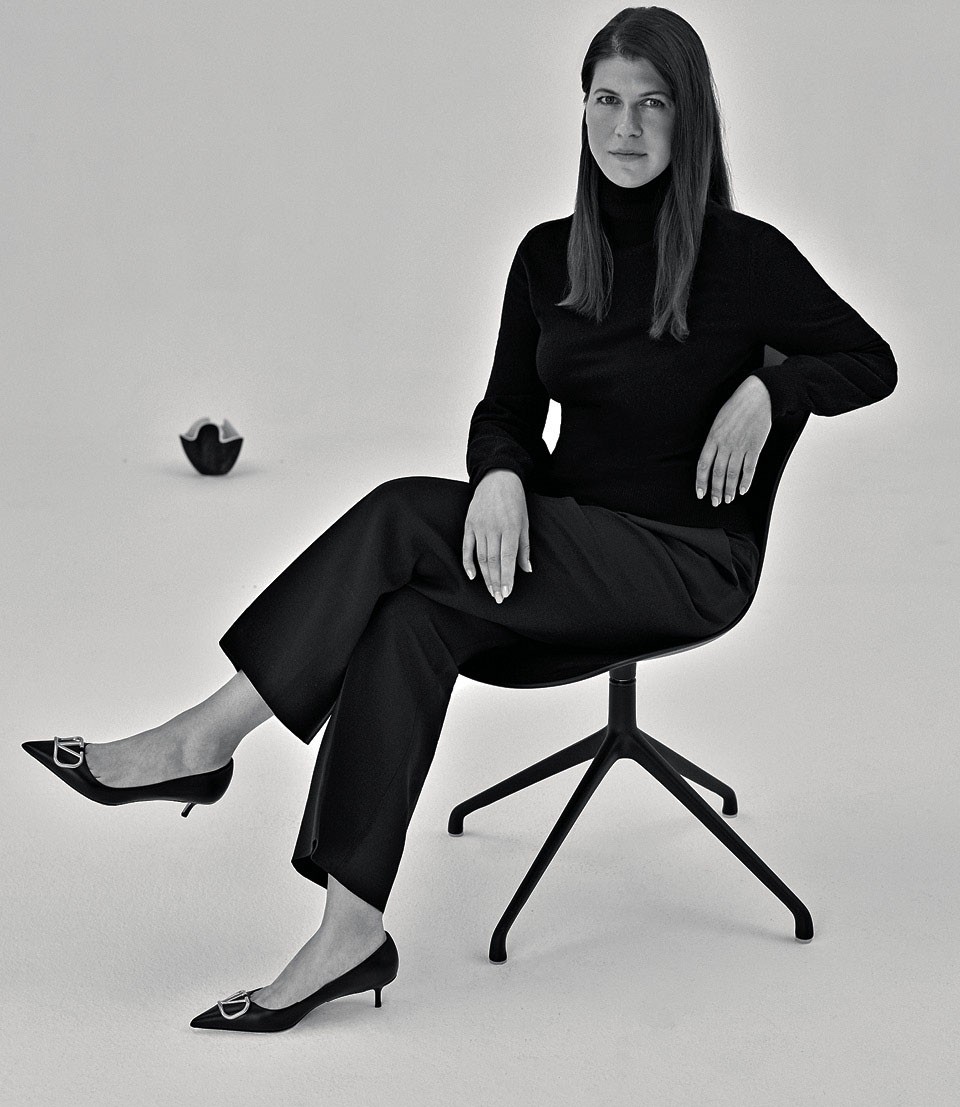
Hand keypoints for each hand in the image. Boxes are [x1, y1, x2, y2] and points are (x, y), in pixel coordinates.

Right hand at [462, 469, 532, 602]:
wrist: (497, 478)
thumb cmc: (515, 500)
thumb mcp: (525, 522)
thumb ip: (524, 547)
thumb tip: (527, 569)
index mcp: (511, 527)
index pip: (507, 558)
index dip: (507, 577)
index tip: (507, 592)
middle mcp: (494, 528)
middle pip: (493, 561)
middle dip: (496, 582)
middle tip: (499, 598)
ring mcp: (479, 526)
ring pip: (481, 557)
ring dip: (485, 577)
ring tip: (490, 591)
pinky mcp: (469, 524)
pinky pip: (466, 547)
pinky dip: (468, 562)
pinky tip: (472, 576)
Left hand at [696, 375, 771, 505]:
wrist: (758, 397)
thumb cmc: (736, 407)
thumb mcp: (718, 421)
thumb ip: (713, 440)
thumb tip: (710, 458)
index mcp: (713, 437)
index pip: (703, 465)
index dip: (701, 482)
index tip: (700, 493)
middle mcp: (725, 444)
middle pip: (717, 473)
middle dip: (716, 490)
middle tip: (715, 502)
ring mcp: (740, 446)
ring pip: (732, 474)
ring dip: (730, 489)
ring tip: (728, 499)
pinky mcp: (755, 447)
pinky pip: (749, 468)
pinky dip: (746, 481)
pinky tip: (743, 490)